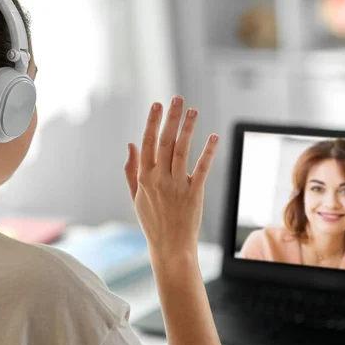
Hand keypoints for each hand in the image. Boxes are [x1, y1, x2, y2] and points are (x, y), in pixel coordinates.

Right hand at [124, 96, 218, 258]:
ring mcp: (176, 186)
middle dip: (171, 118)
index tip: (157, 104)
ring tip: (193, 111)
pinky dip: (207, 152)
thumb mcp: (135, 196)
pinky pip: (201, 169)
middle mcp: (158, 179)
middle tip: (177, 98)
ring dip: (188, 129)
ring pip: (182, 151)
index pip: (147, 144)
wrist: (169, 246)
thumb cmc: (152, 221)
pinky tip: (213, 137)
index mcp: (143, 178)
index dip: (152, 123)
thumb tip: (130, 145)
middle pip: (165, 142)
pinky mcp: (193, 193)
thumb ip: (131, 170)